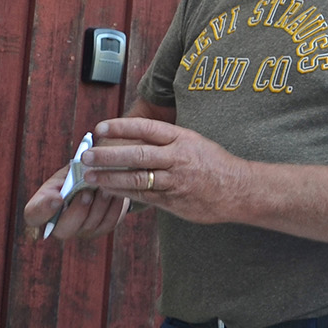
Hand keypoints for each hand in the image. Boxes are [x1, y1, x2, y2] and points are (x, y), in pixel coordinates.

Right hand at [23, 145, 130, 241]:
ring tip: (105, 188)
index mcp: (42, 206)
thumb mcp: (69, 170)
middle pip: (63, 229)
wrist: (98, 178)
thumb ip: (70, 175)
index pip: (34, 215)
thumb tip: (81, 173)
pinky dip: (113, 208)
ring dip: (99, 205)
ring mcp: (80, 231)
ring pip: (89, 226)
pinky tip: (115, 193)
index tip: (57, 198)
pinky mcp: (99, 230)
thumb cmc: (77, 172)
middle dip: (78, 210)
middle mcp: (58, 225)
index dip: (43, 210)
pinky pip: (107, 223)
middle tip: (86, 193)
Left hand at [77, 117, 247, 224]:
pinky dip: (124, 193)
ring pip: (136, 178)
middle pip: (136, 155)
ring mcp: (175, 181)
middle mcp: (177, 158)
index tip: (99, 128)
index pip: (145, 129)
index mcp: (181, 138)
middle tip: (86, 156)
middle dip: (107, 156)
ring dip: (110, 178)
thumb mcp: (194, 142)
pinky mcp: (174, 201)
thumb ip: (166, 140)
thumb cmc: (215, 164)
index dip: (120, 127)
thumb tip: (133, 137)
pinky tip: (109, 191)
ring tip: (90, 177)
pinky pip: (144, 196)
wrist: (240, 190)